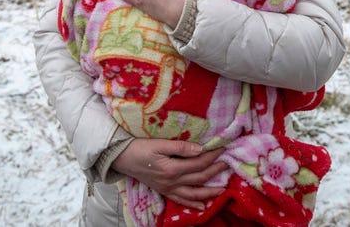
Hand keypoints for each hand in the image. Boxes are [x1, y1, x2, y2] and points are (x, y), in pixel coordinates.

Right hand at [112, 138, 226, 209]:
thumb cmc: (140, 148)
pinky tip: (202, 206)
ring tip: (223, 189)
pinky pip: (181, 200)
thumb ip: (180, 147)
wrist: (122, 158)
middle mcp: (172, 181)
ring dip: (209, 192)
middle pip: (199, 178)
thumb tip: (200, 149)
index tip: (223, 149)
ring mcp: (168, 188)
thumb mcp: (159, 144)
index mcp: (172, 168)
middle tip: (228, 164)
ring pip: (193, 193)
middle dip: (215, 171)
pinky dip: (192, 204)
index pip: (198, 162)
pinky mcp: (164, 191)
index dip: (212, 156)